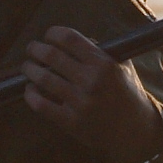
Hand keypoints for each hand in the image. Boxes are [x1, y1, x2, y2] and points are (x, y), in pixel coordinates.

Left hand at [21, 26, 162, 162]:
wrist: (135, 129)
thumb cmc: (126, 92)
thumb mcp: (121, 65)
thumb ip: (98, 50)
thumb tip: (68, 40)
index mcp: (103, 63)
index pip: (69, 38)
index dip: (52, 33)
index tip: (47, 36)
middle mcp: (91, 80)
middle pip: (51, 55)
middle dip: (35, 49)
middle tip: (31, 49)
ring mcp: (80, 102)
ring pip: (43, 78)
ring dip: (29, 69)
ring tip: (27, 67)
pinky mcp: (71, 122)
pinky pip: (41, 104)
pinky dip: (31, 94)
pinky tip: (30, 89)